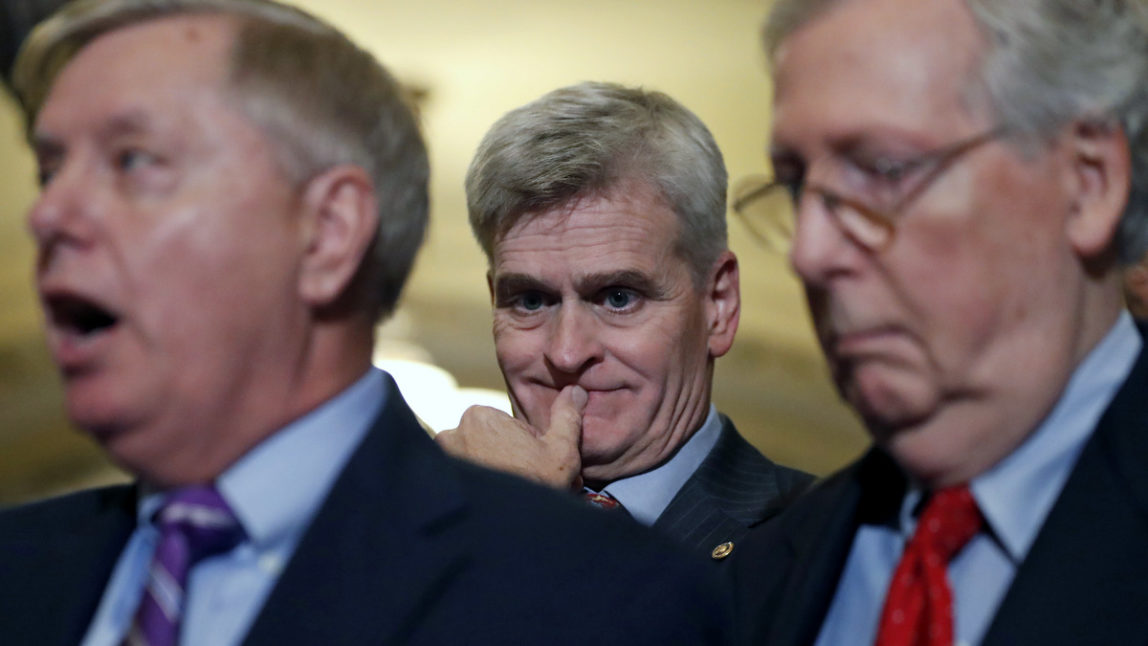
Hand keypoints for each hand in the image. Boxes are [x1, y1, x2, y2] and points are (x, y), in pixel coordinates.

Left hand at [435, 385, 586, 489]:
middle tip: (526, 481)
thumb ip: (566, 416)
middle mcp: (451, 434)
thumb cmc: (537, 486)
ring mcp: (442, 460)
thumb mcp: (562, 449)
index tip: (535, 465)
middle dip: (507, 458)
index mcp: (478, 416)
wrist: (511, 531)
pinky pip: (462, 479)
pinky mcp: (438, 483)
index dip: (525, 446)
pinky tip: (492, 503)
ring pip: (474, 460)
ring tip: (512, 494)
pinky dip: (475, 488)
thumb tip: (575, 390)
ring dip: (492, 473)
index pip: (505, 425)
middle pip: (488, 442)